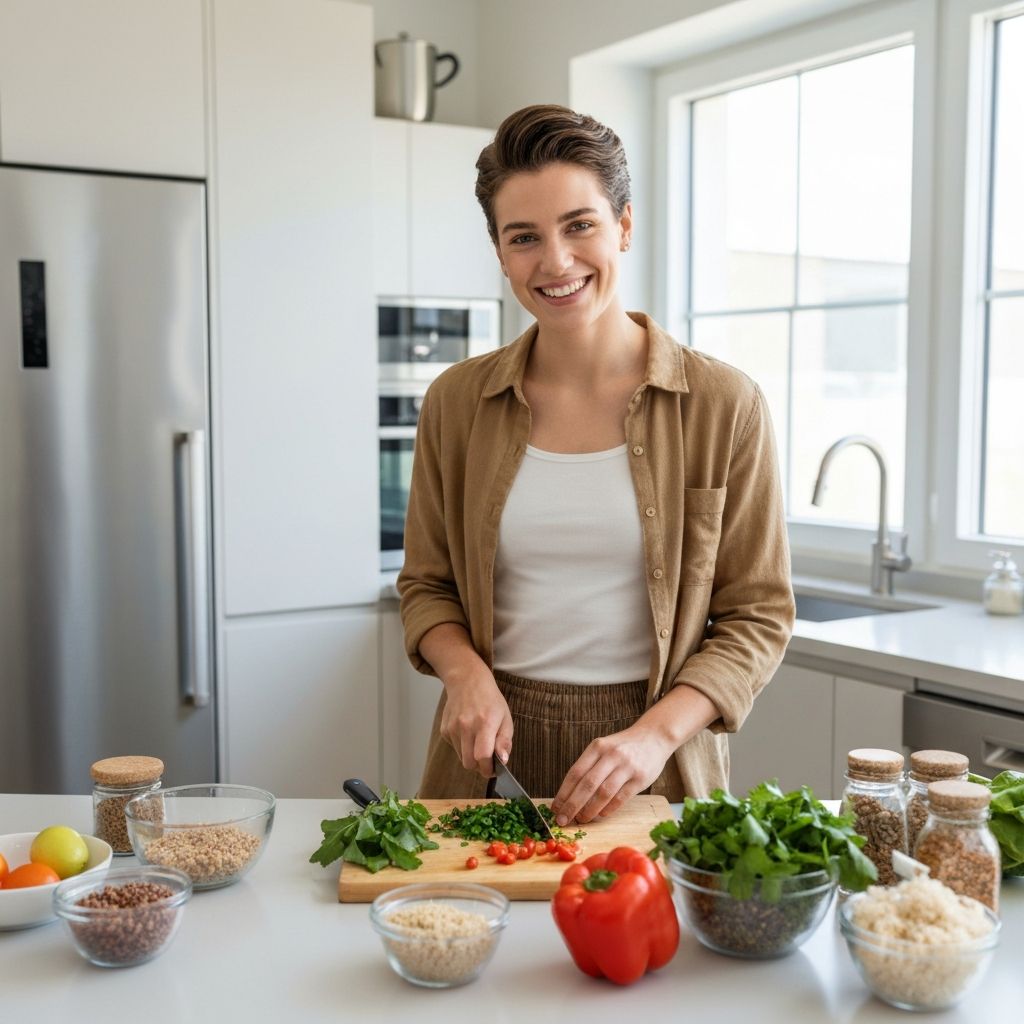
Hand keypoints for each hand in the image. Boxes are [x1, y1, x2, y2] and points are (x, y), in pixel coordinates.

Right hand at [439, 668, 513, 777]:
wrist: (467, 681)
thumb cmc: (490, 701)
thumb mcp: (506, 718)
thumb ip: (505, 741)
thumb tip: (503, 760)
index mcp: (485, 723)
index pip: (482, 757)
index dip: (488, 769)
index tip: (494, 769)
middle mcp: (466, 726)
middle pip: (469, 763)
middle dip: (479, 766)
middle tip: (487, 758)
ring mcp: (453, 727)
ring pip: (461, 758)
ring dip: (471, 755)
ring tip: (478, 740)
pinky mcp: (444, 729)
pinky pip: (454, 748)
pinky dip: (462, 746)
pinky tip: (468, 732)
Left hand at [550, 724, 672, 824]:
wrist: (654, 736)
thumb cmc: (623, 747)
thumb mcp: (604, 748)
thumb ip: (590, 767)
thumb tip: (570, 796)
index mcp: (597, 747)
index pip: (575, 772)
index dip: (563, 793)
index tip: (555, 808)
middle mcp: (611, 755)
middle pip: (587, 784)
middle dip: (572, 805)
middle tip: (563, 820)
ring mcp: (627, 766)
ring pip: (603, 793)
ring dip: (590, 810)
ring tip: (582, 819)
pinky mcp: (640, 778)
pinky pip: (620, 798)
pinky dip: (608, 809)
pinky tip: (600, 815)